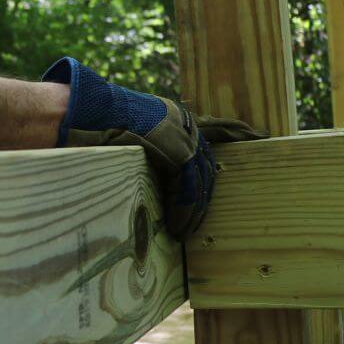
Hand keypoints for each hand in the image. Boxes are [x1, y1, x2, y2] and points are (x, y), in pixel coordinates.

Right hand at [41, 57, 264, 238]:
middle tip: (202, 217)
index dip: (235, 134)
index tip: (258, 136)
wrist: (84, 114)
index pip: (215, 128)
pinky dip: (184, 209)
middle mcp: (184, 123)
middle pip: (206, 163)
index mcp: (173, 115)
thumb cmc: (94, 123)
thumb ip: (147, 145)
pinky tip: (179, 225)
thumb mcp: (128, 131)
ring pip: (200, 179)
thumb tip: (151, 165)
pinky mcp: (178, 152)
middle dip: (206, 192)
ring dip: (194, 208)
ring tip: (185, 229)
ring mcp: (183, 136)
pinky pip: (188, 188)